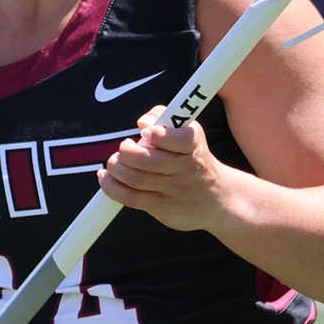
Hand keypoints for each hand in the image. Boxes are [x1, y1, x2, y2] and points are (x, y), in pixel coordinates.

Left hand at [97, 106, 231, 232]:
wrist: (217, 199)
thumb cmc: (194, 158)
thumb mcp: (190, 132)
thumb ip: (164, 116)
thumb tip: (143, 122)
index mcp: (192, 146)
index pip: (181, 140)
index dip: (159, 135)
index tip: (146, 133)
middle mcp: (183, 168)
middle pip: (150, 161)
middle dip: (127, 152)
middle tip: (124, 148)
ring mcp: (171, 189)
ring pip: (136, 179)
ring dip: (116, 167)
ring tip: (115, 162)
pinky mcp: (160, 206)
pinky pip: (129, 198)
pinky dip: (111, 186)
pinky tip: (106, 177)